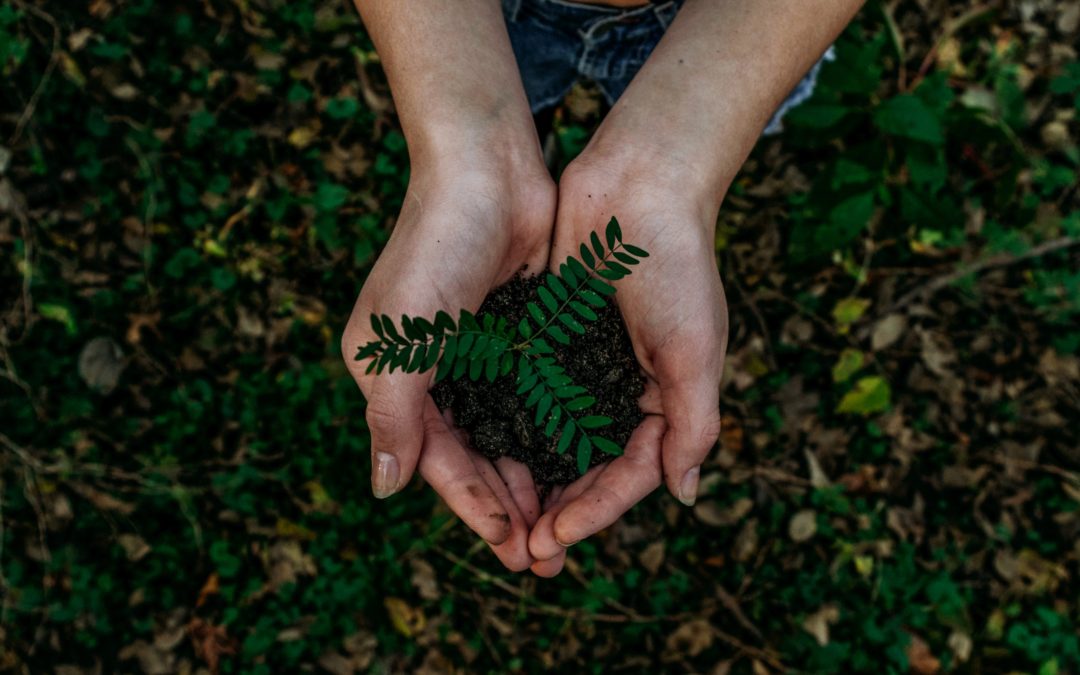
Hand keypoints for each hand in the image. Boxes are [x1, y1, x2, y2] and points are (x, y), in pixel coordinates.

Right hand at [342, 146, 554, 570]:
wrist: (487, 169)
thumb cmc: (434, 248)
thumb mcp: (401, 338)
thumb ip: (392, 416)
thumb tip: (384, 489)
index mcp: (395, 378)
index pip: (436, 460)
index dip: (472, 506)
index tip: (510, 547)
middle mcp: (434, 373)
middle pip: (474, 457)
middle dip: (507, 507)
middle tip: (545, 557)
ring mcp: (479, 354)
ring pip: (508, 435)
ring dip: (533, 479)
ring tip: (564, 526)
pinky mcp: (518, 335)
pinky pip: (536, 399)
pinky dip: (552, 434)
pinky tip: (578, 464)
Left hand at [527, 150, 727, 575]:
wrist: (639, 184)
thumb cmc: (676, 265)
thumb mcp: (695, 350)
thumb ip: (693, 424)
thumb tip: (684, 495)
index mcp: (664, 399)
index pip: (629, 474)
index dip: (595, 511)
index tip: (555, 539)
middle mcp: (622, 389)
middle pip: (587, 467)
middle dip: (559, 510)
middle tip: (523, 552)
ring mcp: (584, 365)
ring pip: (552, 439)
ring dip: (530, 480)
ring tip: (500, 519)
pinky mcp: (549, 337)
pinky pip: (528, 393)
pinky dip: (510, 426)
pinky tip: (483, 453)